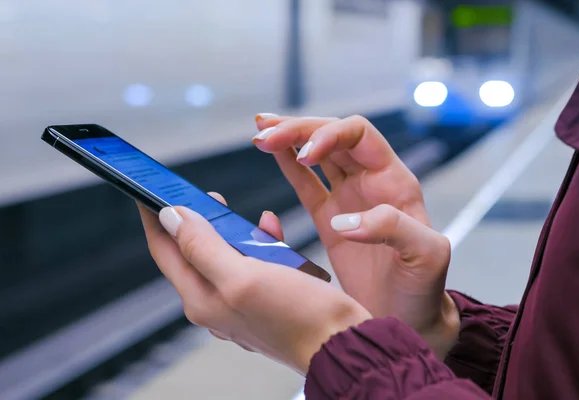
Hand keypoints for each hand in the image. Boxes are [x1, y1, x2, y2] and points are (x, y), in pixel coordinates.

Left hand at [137, 193, 370, 374]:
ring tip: (241, 214)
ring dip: (231, 229)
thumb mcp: (244, 276)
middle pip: (192, 250)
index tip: (148, 188)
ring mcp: (240, 300)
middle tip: (205, 194)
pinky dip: (258, 242)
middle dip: (196, 219)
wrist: (341, 342)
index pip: (164, 249)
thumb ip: (203, 247)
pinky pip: (251, 261)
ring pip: (223, 253)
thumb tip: (171, 218)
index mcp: (201, 298)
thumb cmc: (298, 317)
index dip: (155, 216)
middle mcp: (215, 301)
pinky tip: (272, 231)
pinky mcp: (263, 295)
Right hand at [254, 114, 458, 356]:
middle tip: (266, 134)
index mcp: (394, 182)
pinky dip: (287, 165)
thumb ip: (393, 229)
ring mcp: (349, 200)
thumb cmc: (424, 289)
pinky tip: (271, 151)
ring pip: (316, 155)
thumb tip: (347, 221)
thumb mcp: (426, 256)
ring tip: (260, 131)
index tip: (306, 155)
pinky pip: (306, 184)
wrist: (408, 321)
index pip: (360, 136)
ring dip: (290, 139)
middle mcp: (371, 183)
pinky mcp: (329, 220)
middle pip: (333, 137)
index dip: (330, 135)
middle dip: (300, 130)